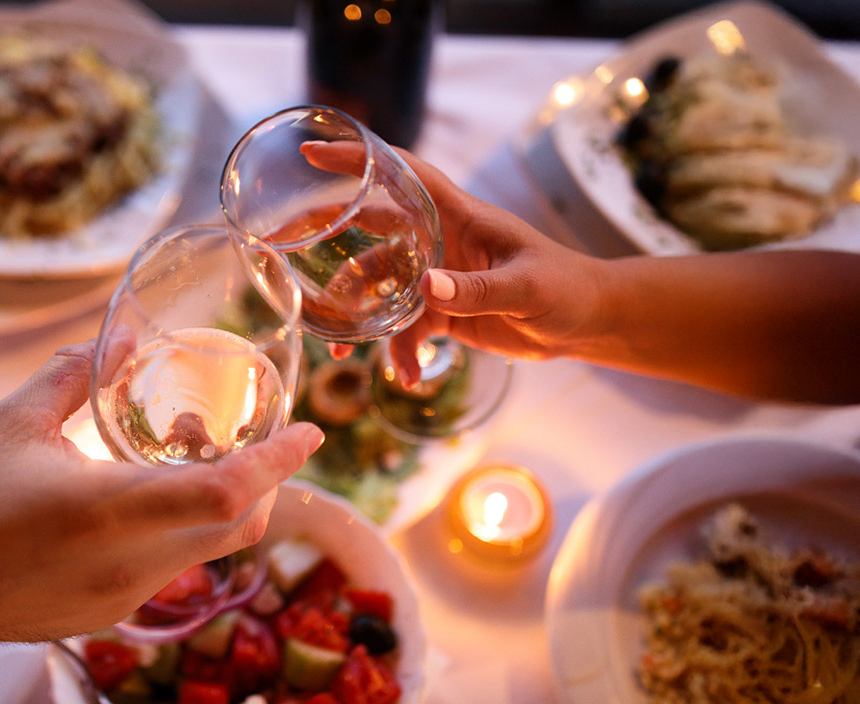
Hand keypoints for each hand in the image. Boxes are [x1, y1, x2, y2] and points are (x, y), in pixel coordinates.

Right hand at [0, 338, 323, 690]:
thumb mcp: (12, 420)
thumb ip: (75, 373)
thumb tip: (125, 339)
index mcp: (106, 509)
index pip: (227, 492)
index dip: (280, 462)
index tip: (312, 433)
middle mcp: (128, 564)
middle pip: (239, 526)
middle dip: (263, 481)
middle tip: (243, 437)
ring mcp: (123, 599)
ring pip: (208, 550)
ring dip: (217, 502)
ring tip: (172, 453)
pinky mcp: (111, 617)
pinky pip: (172, 569)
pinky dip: (182, 530)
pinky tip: (142, 500)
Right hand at [300, 141, 605, 385]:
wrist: (587, 323)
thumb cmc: (566, 288)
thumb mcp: (525, 288)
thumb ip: (475, 289)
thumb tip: (426, 289)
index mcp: (459, 215)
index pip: (403, 175)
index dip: (360, 161)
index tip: (315, 153)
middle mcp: (441, 240)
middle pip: (375, 231)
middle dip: (333, 240)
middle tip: (290, 248)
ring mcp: (439, 276)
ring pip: (382, 290)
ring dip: (364, 318)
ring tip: (346, 352)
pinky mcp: (444, 311)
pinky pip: (407, 330)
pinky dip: (401, 353)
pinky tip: (407, 376)